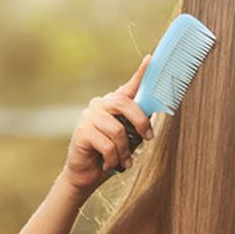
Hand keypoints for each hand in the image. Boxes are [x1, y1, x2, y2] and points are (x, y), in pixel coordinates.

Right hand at [61, 55, 154, 194]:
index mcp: (115, 104)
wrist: (89, 174)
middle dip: (140, 123)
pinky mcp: (81, 132)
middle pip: (125, 104)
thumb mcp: (131, 138)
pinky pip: (107, 145)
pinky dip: (113, 159)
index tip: (151, 59)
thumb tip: (153, 114)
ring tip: (124, 160)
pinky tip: (109, 164)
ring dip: (125, 151)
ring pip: (117, 131)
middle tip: (148, 138)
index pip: (129, 86)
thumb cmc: (113, 154)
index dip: (141, 73)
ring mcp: (89, 117)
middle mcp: (100, 105)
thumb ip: (139, 124)